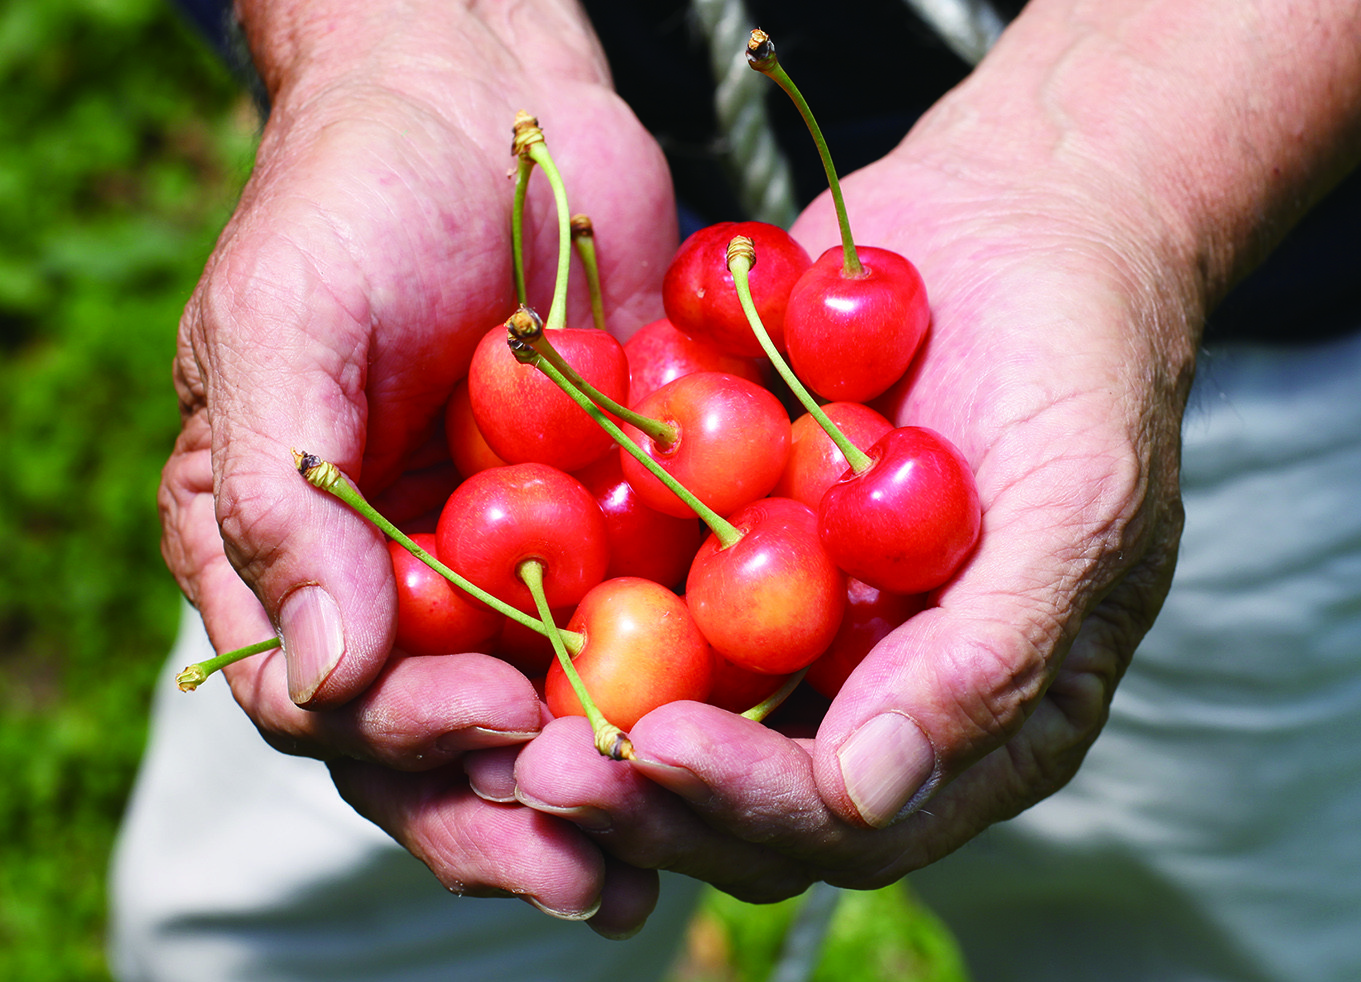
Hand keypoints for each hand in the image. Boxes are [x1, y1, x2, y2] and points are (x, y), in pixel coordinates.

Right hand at [157, 0, 675, 932]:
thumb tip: (324, 683)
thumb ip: (284, 504)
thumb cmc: (356, 195)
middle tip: (592, 870)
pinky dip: (671, 690)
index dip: (401, 743)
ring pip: (540, 710)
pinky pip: (630, 625)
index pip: (323, 702)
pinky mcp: (598, 528)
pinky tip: (732, 742)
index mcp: (287, 556)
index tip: (492, 726)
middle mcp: (390, 582)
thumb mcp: (283, 326)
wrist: (487, 102)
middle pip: (436, 743)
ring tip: (658, 868)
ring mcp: (496, 565)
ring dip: (597, 787)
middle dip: (508, 811)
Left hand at [506, 140, 1192, 894]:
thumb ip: (989, 656)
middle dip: (642, 793)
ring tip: (489, 708)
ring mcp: (796, 622)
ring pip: (678, 711)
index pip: (852, 818)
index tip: (654, 750)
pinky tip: (496, 596)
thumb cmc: (1078, 357)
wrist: (1014, 218)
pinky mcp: (730, 545)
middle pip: (744, 792)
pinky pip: (647, 596)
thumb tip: (869, 796)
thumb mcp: (1074, 502)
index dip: (749, 800)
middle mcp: (872, 690)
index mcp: (975, 720)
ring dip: (586, 720)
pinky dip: (581, 605)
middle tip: (536, 765)